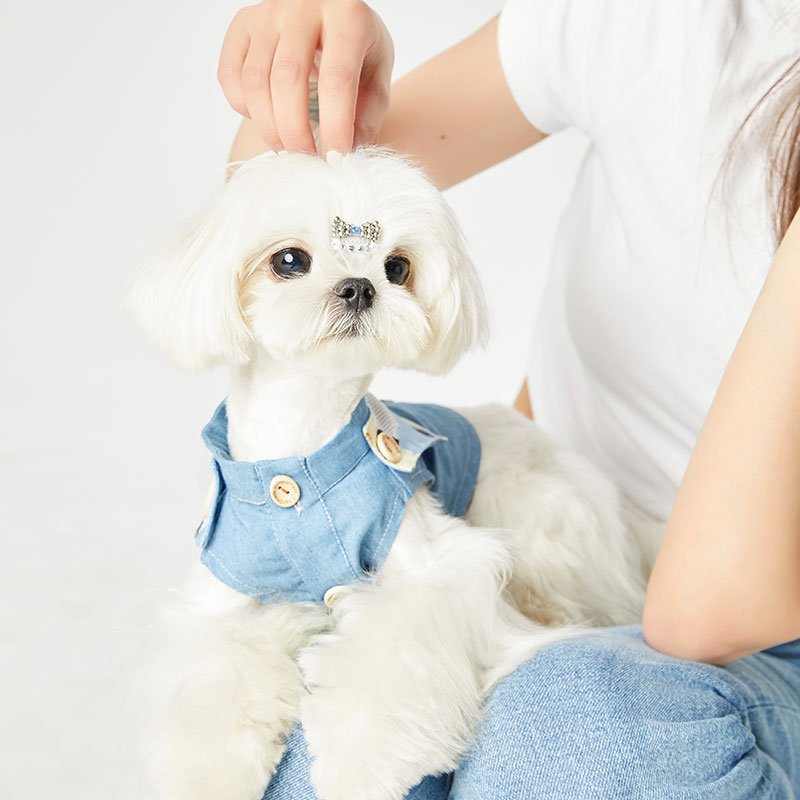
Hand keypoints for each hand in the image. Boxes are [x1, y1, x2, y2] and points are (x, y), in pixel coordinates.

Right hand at [218, 0, 393, 153]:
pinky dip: (244, 108)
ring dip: (270, 128)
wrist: (328, 9)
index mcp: (347, 16)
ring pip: (255, 82)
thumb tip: (353, 152)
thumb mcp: (375, 72)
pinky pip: (230, 76)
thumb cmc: (355, 47)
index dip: (335, 126)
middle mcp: (302, 6)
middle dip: (296, 132)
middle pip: (288, 80)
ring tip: (289, 147)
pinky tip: (267, 117)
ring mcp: (266, 13)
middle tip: (308, 158)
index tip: (336, 158)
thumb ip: (369, 112)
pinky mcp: (242, 25)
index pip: (337, 79)